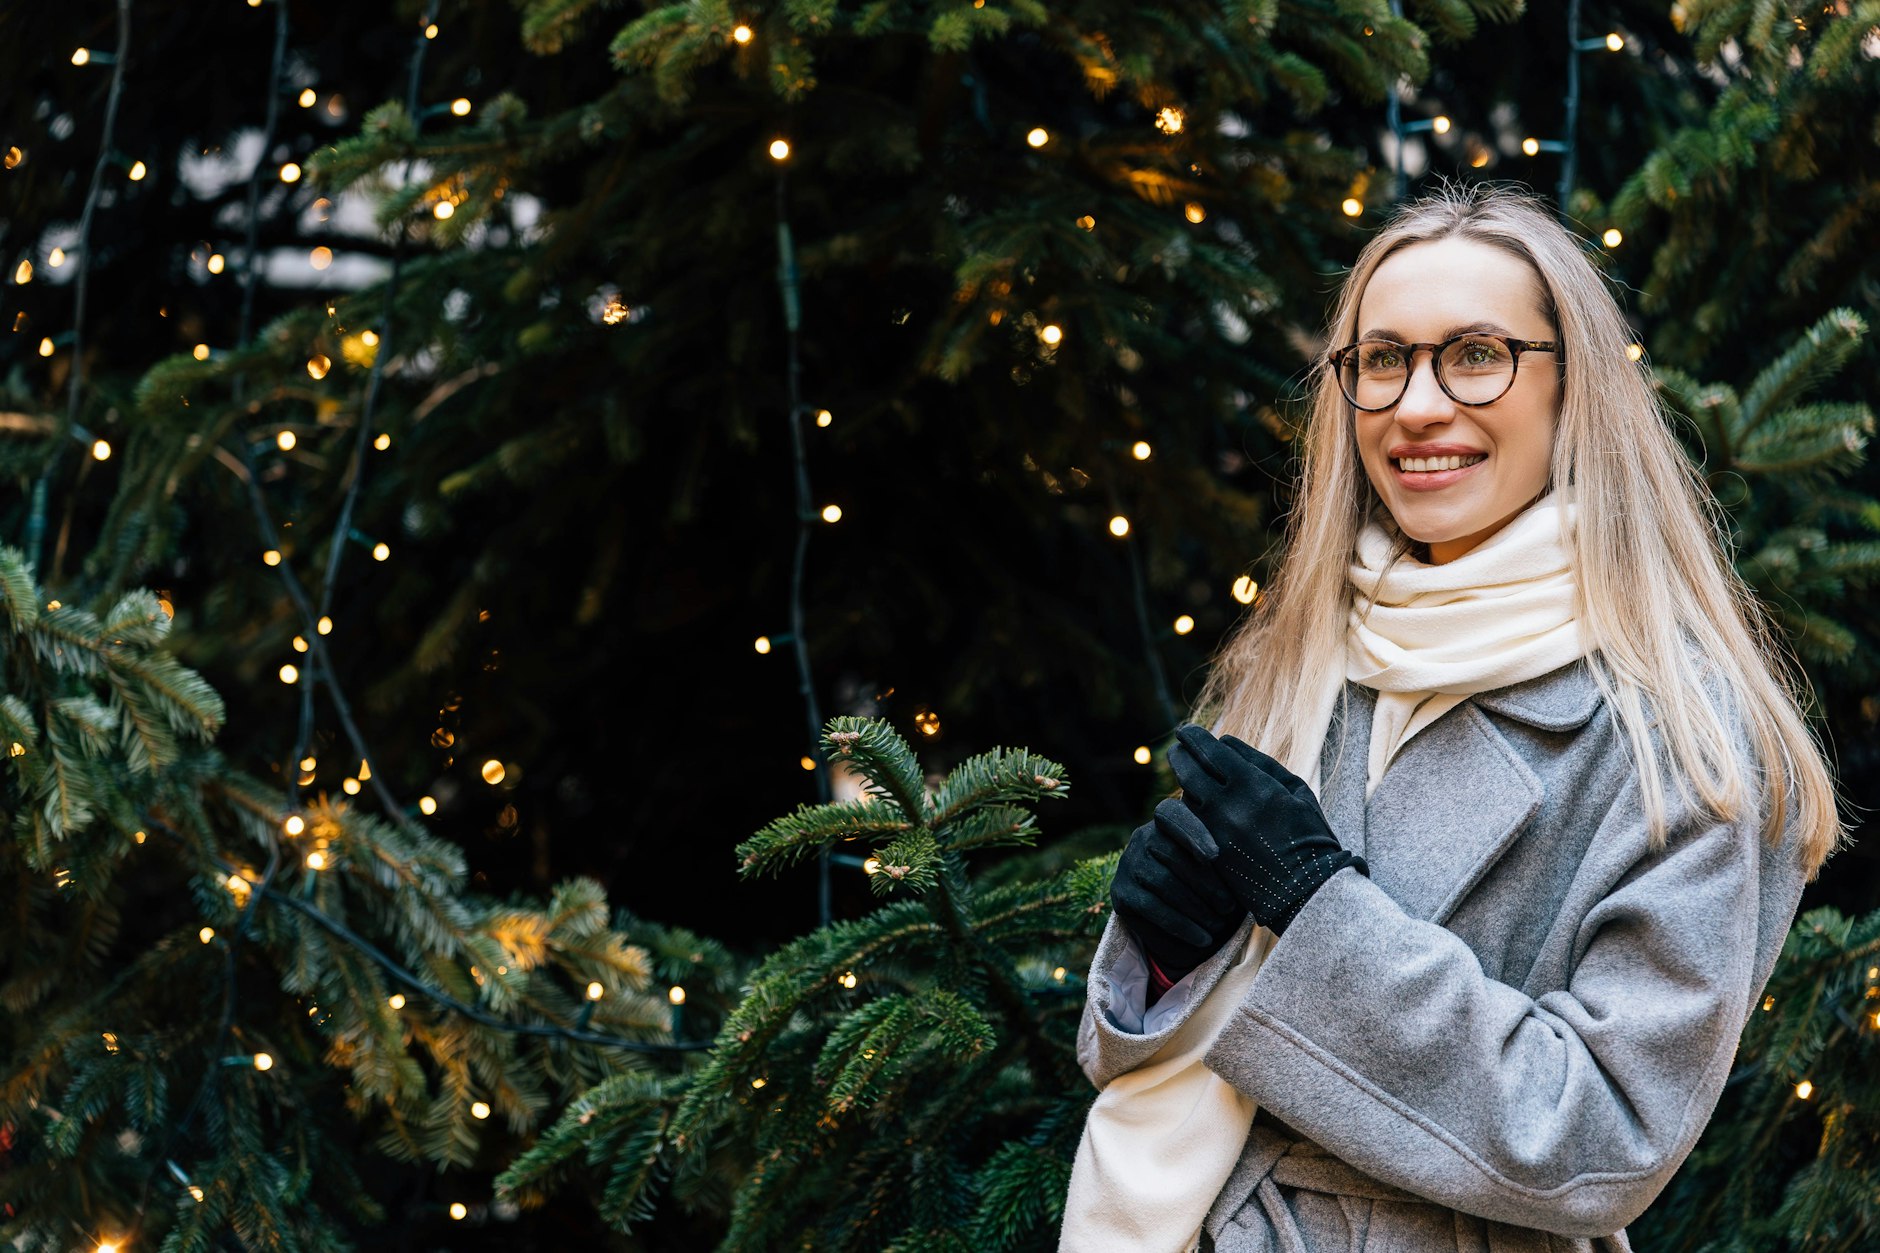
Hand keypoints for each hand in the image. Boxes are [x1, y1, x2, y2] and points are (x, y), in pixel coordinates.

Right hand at [1109, 798, 1245, 974]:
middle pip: (1171, 855)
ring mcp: (1128, 864)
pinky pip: (1151, 909)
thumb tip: (1249, 859)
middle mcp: (1141, 838)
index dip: (1191, 832)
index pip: (1171, 815)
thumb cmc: (1208, 877)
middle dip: (1205, 884)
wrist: (1174, 908)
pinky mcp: (1121, 894)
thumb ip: (1224, 852)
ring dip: (1195, 908)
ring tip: (1219, 924)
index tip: (1215, 855)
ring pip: (1163, 884)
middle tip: (1229, 907)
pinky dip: (1180, 926)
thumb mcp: (1216, 860)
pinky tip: (1202, 938)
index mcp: (1165, 821)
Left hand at [1167, 724, 1366, 934]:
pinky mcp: (1209, 854)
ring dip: (1187, 784)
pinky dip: (1191, 811)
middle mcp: (1227, 807)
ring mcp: (1214, 832)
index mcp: (1251, 785)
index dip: (1193, 737)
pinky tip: (1198, 805)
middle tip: (1179, 749)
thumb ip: (1259, 763)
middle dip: (1180, 755)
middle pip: (1187, 771)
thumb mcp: (1295, 790)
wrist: (1308, 891)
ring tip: (1191, 775)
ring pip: (1186, 798)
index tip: (1187, 732)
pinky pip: (1189, 824)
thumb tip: (1224, 742)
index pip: (1208, 750)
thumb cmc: (1309, 835)